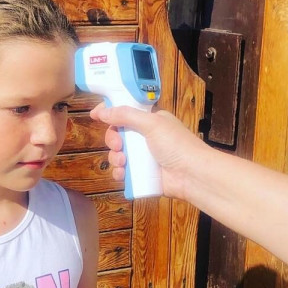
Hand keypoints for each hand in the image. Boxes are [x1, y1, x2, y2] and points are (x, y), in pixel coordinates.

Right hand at [89, 103, 207, 200]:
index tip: (95, 116)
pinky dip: (120, 173)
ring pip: (119, 155)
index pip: (125, 113)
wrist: (192, 175)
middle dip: (113, 140)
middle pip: (119, 135)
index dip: (110, 113)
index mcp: (151, 121)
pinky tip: (123, 174)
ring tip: (123, 162)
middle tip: (117, 145)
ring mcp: (145, 157)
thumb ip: (126, 115)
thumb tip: (102, 112)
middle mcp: (147, 138)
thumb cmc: (176, 145)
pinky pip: (125, 172)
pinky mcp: (144, 175)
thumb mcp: (151, 124)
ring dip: (115, 158)